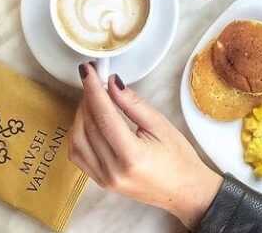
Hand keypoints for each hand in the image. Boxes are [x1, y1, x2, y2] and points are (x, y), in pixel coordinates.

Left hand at [69, 64, 222, 229]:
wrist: (184, 191)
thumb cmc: (178, 159)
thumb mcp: (160, 124)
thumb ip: (133, 103)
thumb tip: (112, 83)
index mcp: (131, 156)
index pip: (103, 115)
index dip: (93, 89)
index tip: (88, 70)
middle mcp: (113, 170)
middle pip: (87, 126)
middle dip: (87, 97)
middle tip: (94, 79)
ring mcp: (105, 179)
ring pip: (77, 141)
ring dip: (80, 115)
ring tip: (93, 98)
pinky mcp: (101, 182)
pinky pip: (78, 155)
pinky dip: (78, 133)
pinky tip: (89, 120)